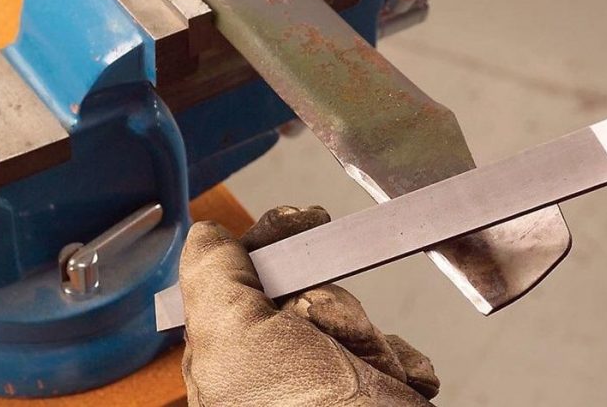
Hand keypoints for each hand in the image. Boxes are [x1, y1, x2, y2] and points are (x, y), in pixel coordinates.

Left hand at [179, 205, 438, 405]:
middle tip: (329, 335)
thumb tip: (206, 234)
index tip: (307, 217)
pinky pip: (392, 353)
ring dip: (370, 342)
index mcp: (224, 353)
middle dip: (334, 306)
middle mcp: (269, 368)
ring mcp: (320, 384)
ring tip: (365, 378)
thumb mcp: (238, 345)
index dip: (275, 237)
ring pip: (355, 318)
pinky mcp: (368, 398)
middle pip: (309, 288)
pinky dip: (399, 367)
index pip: (244, 270)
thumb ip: (213, 281)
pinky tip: (395, 389)